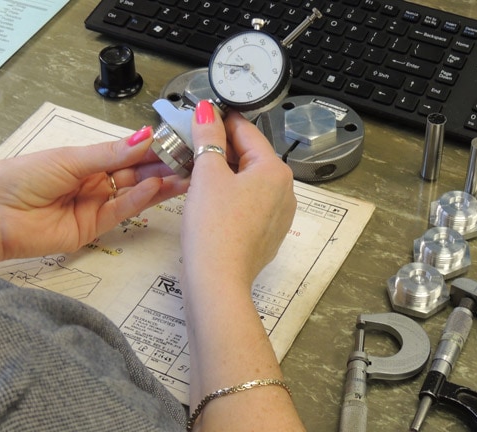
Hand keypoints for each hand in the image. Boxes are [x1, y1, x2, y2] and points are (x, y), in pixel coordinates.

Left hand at [0, 127, 188, 267]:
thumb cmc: (22, 178)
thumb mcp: (69, 159)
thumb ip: (111, 154)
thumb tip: (144, 136)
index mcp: (85, 161)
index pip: (127, 153)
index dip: (152, 148)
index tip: (177, 141)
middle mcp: (94, 183)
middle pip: (135, 174)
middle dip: (162, 166)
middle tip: (191, 160)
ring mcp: (95, 206)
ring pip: (134, 194)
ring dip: (160, 184)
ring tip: (187, 175)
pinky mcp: (94, 229)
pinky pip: (121, 211)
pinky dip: (140, 200)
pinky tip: (158, 187)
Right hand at [179, 102, 302, 430]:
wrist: (218, 280)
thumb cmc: (213, 226)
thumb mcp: (207, 173)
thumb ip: (208, 136)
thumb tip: (207, 109)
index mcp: (275, 170)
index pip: (247, 131)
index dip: (221, 119)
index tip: (200, 114)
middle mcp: (285, 190)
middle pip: (250, 156)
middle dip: (221, 148)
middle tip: (192, 144)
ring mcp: (279, 215)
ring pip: (250, 181)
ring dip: (225, 172)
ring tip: (197, 170)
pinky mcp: (268, 234)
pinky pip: (250, 204)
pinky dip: (232, 195)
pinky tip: (210, 199)